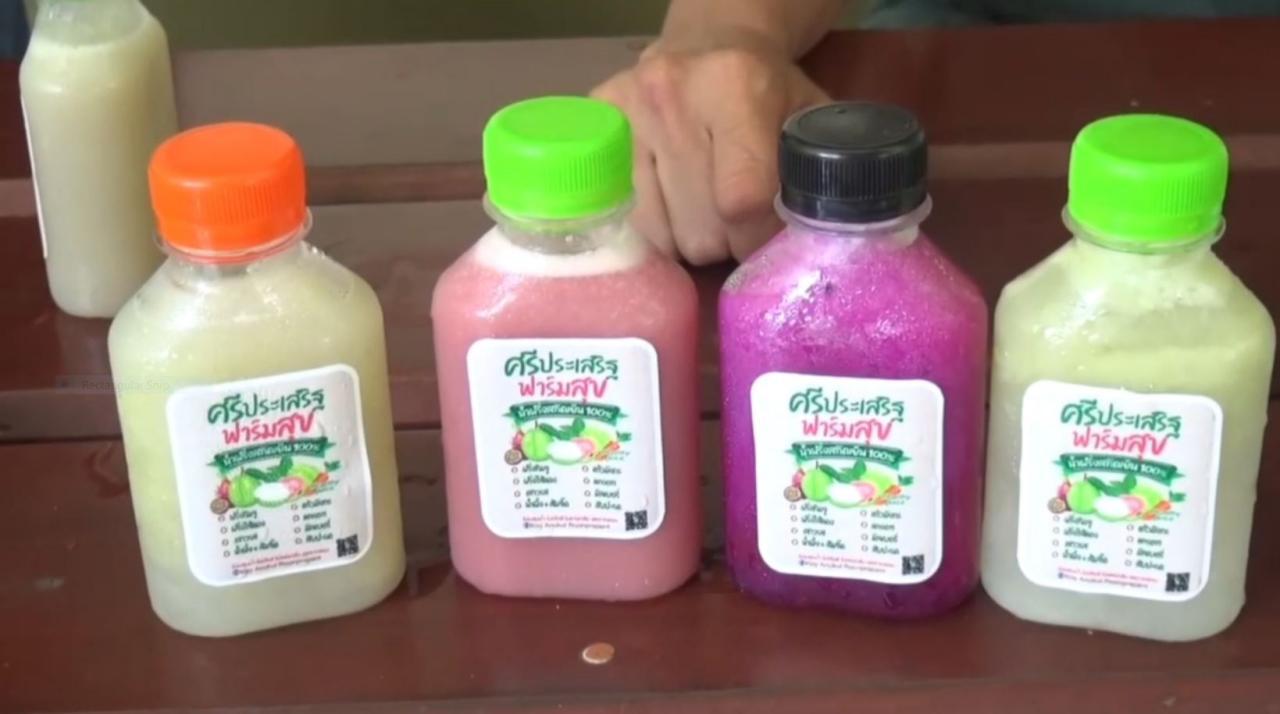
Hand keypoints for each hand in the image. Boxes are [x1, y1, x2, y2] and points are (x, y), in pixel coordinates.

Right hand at [592, 38, 828, 264]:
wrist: (707, 41)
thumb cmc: (766, 88)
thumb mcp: (807, 118)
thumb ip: (816, 174)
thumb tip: (809, 244)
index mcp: (734, 87)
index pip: (742, 200)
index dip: (757, 239)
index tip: (767, 245)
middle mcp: (670, 97)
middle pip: (700, 229)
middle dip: (726, 242)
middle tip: (739, 222)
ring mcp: (625, 113)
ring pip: (660, 236)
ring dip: (689, 239)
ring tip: (706, 210)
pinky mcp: (597, 128)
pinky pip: (627, 221)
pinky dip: (656, 229)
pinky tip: (673, 203)